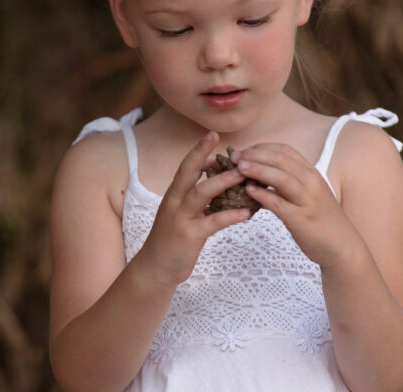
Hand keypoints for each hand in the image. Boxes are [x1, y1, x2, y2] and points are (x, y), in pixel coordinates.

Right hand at [137, 132, 250, 287]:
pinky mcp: (188, 237)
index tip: (212, 135)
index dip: (198, 150)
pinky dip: (230, 216)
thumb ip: (197, 196)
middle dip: (202, 154)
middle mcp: (174, 203)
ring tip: (241, 175)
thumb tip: (216, 177)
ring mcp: (180, 219)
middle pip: (188, 173)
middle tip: (219, 139)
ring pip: (200, 194)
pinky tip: (247, 213)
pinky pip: (212, 223)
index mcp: (174, 195)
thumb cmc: (172, 239)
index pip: (185, 167)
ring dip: (221, 182)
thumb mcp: (182, 213)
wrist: (155, 268)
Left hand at [232, 143, 351, 268]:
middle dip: (255, 155)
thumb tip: (261, 178)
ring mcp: (307, 201)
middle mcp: (311, 183)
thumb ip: (288, 185)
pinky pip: (279, 204)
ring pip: (281, 178)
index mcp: (312, 174)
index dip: (262, 148)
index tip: (245, 150)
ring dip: (258, 169)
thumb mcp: (308, 195)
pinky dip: (263, 195)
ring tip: (239, 168)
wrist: (342, 247)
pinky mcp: (302, 220)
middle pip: (281, 160)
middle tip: (235, 156)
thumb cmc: (321, 220)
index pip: (285, 151)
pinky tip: (249, 191)